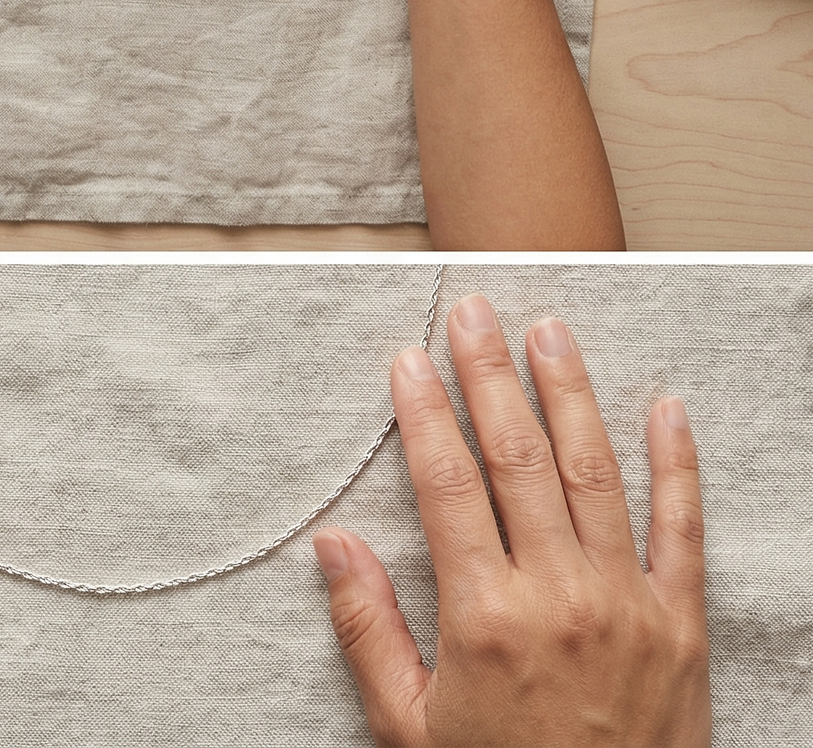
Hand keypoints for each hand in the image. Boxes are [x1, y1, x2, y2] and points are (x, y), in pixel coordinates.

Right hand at [314, 294, 710, 747]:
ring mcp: (626, 605)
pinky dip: (675, 463)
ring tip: (549, 329)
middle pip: (519, 457)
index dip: (425, 413)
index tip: (407, 358)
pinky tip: (664, 406)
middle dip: (490, 375)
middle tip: (473, 311)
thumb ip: (369, 632)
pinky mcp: (681, 626)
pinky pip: (682, 529)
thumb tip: (334, 547)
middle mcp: (559, 597)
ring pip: (595, 473)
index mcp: (486, 618)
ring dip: (570, 393)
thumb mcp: (411, 730)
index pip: (448, 484)